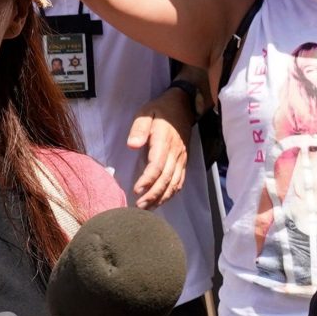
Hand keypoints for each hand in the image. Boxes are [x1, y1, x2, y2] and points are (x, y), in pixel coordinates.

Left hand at [127, 85, 193, 207]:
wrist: (184, 107)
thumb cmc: (160, 110)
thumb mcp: (146, 113)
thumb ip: (139, 128)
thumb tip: (132, 145)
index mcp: (164, 141)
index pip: (157, 165)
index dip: (148, 180)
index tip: (136, 190)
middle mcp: (175, 153)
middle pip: (166, 178)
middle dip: (153, 194)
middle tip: (139, 206)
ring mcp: (181, 158)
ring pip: (174, 183)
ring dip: (162, 197)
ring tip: (148, 208)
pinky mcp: (184, 161)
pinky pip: (180, 181)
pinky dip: (172, 193)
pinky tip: (162, 200)